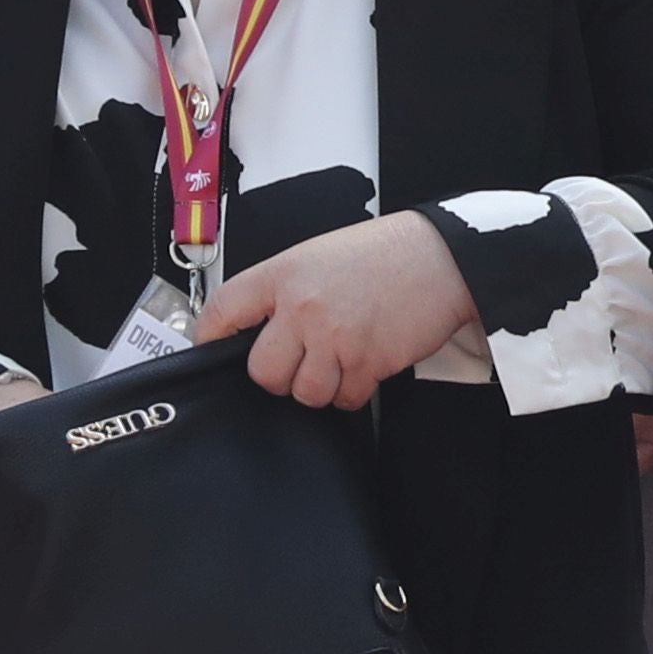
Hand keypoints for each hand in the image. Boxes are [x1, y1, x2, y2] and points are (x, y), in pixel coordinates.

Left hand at [198, 218, 479, 410]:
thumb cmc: (383, 254)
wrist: (442, 258)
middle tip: (298, 360)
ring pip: (304, 393)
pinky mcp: (368, 363)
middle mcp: (303, 308)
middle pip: (262, 373)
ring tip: (338, 360)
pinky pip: (344, 399)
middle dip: (279, 375)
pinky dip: (352, 391)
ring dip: (319, 386)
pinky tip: (364, 364)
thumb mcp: (319, 254)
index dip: (210, 337)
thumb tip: (260, 329)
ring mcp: (335, 338)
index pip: (224, 312)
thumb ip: (285, 289)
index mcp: (284, 275)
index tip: (210, 347)